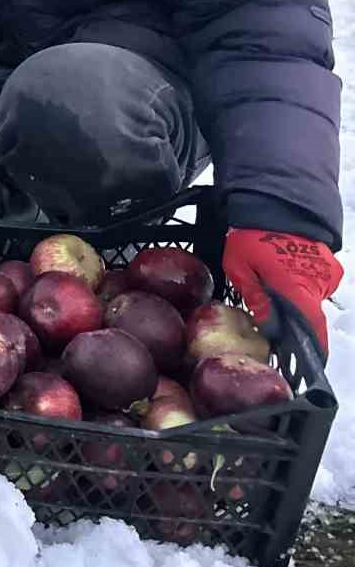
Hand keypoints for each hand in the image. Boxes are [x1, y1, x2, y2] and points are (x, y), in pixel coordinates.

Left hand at [222, 228, 342, 356]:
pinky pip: (315, 282)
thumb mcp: (239, 267)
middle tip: (274, 319)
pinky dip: (300, 284)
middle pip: (310, 313)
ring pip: (311, 297)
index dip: (313, 347)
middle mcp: (318, 282)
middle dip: (295, 320)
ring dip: (296, 298)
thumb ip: (255, 297)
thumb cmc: (251, 234)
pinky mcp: (327, 262)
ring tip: (272, 285)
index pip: (312, 326)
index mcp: (297, 286)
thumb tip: (267, 325)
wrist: (273, 202)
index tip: (309, 364)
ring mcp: (326, 271)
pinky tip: (281, 275)